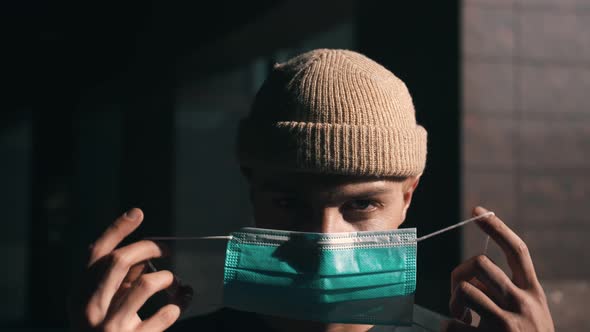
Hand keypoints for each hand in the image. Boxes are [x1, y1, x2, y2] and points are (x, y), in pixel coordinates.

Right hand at [68, 208, 187, 331]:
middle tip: (167, 249)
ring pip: (146, 283)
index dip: (118, 229)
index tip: (138, 212)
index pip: (96, 254)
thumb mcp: (100, 308)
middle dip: (149, 247)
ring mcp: (110, 327)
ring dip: (166, 277)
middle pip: (121, 260)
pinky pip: (164, 314)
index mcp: (79, 296)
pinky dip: (178, 304)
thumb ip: (116, 284)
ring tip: (173, 282)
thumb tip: (146, 257)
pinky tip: (182, 302)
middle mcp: (90, 309)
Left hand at [442, 206, 553, 331]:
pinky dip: (450, 325)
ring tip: (461, 316)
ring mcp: (509, 322)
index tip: (478, 209)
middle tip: (458, 293)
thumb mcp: (528, 314)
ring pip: (466, 288)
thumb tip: (471, 274)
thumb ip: (506, 293)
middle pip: (481, 263)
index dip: (497, 227)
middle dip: (460, 272)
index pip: (517, 251)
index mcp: (533, 293)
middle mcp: (524, 303)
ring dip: (455, 301)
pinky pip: (454, 320)